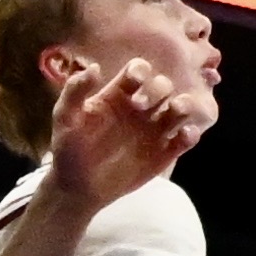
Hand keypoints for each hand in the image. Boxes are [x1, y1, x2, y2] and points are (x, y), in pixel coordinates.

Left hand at [37, 49, 209, 210]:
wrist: (78, 187)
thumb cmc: (69, 149)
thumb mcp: (65, 119)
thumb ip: (74, 92)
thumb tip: (94, 68)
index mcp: (119, 94)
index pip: (138, 71)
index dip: (140, 71)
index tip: (135, 80)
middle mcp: (141, 107)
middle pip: (162, 86)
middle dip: (157, 90)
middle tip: (142, 106)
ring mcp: (155, 129)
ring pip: (181, 108)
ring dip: (184, 105)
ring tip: (176, 111)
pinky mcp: (165, 152)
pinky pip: (186, 139)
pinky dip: (191, 134)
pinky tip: (184, 136)